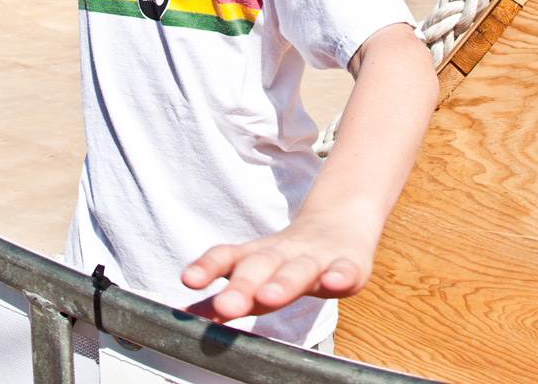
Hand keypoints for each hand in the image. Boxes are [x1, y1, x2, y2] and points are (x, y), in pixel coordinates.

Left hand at [180, 212, 374, 322]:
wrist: (340, 221)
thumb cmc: (290, 256)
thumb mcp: (256, 270)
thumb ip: (226, 294)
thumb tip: (189, 316)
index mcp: (258, 255)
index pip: (229, 257)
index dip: (208, 267)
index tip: (189, 280)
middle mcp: (284, 253)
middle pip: (261, 266)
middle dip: (242, 286)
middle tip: (225, 306)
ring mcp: (316, 258)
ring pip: (299, 270)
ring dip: (283, 284)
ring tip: (267, 298)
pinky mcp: (348, 264)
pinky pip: (345, 270)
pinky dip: (339, 276)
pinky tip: (332, 283)